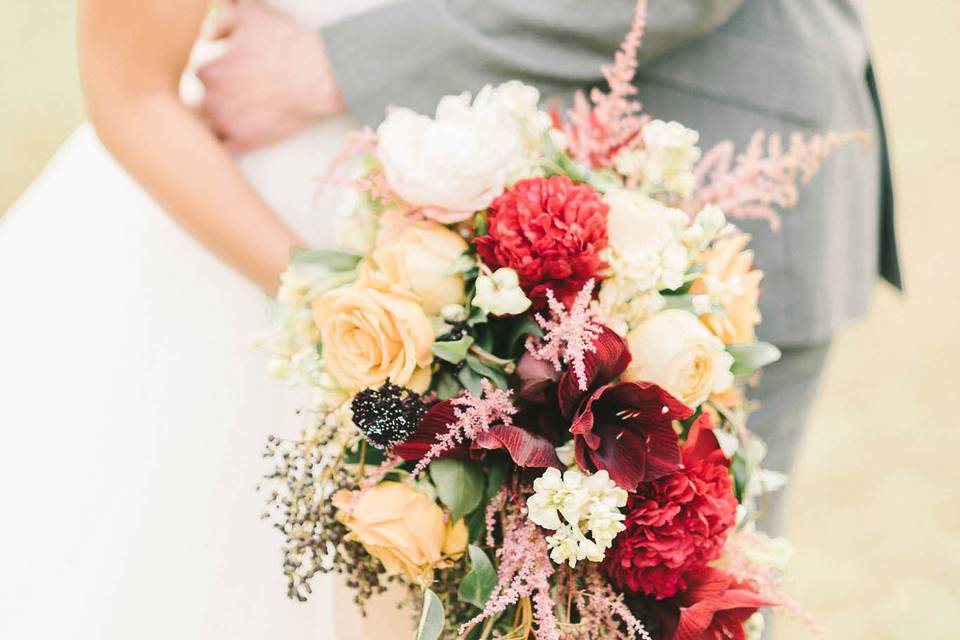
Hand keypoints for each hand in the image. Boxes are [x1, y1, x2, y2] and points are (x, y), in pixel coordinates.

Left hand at [197, 3, 345, 152]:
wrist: (317, 75)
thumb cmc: (286, 43)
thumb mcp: (249, 17)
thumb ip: (220, 22)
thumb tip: (207, 37)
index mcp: (209, 71)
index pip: (202, 77)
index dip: (217, 78)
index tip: (232, 79)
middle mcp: (211, 98)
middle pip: (198, 106)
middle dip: (213, 104)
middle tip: (236, 102)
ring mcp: (227, 123)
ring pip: (206, 132)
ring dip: (216, 129)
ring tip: (238, 124)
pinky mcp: (245, 142)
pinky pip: (224, 153)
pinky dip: (227, 151)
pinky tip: (238, 145)